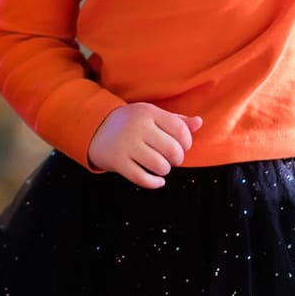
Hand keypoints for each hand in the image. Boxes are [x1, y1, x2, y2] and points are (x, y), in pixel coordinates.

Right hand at [86, 103, 200, 187]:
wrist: (95, 129)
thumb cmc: (130, 123)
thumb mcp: (151, 115)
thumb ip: (176, 120)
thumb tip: (199, 123)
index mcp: (148, 112)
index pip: (180, 130)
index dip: (186, 143)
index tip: (181, 146)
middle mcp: (137, 127)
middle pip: (173, 151)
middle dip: (176, 159)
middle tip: (170, 159)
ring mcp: (126, 145)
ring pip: (160, 167)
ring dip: (164, 171)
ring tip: (160, 167)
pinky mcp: (117, 162)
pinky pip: (143, 179)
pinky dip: (154, 183)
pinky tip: (156, 180)